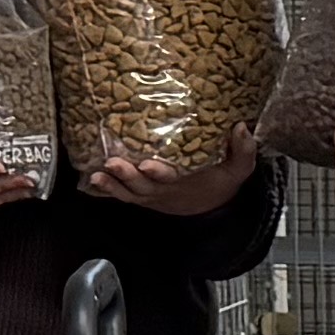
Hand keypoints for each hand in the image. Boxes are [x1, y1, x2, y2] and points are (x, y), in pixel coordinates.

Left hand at [84, 136, 260, 218]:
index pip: (171, 178)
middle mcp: (164, 190)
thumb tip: (241, 128)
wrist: (212, 207)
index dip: (159, 173)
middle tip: (112, 163)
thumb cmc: (222, 182)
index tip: (148, 165)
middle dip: (127, 176)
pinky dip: (108, 190)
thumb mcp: (239, 170)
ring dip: (112, 185)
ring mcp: (150, 195)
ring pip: (129, 192)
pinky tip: (92, 180)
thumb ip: (243, 151)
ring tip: (96, 175)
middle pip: (142, 186)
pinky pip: (123, 195)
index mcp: (186, 182)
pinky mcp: (142, 195)